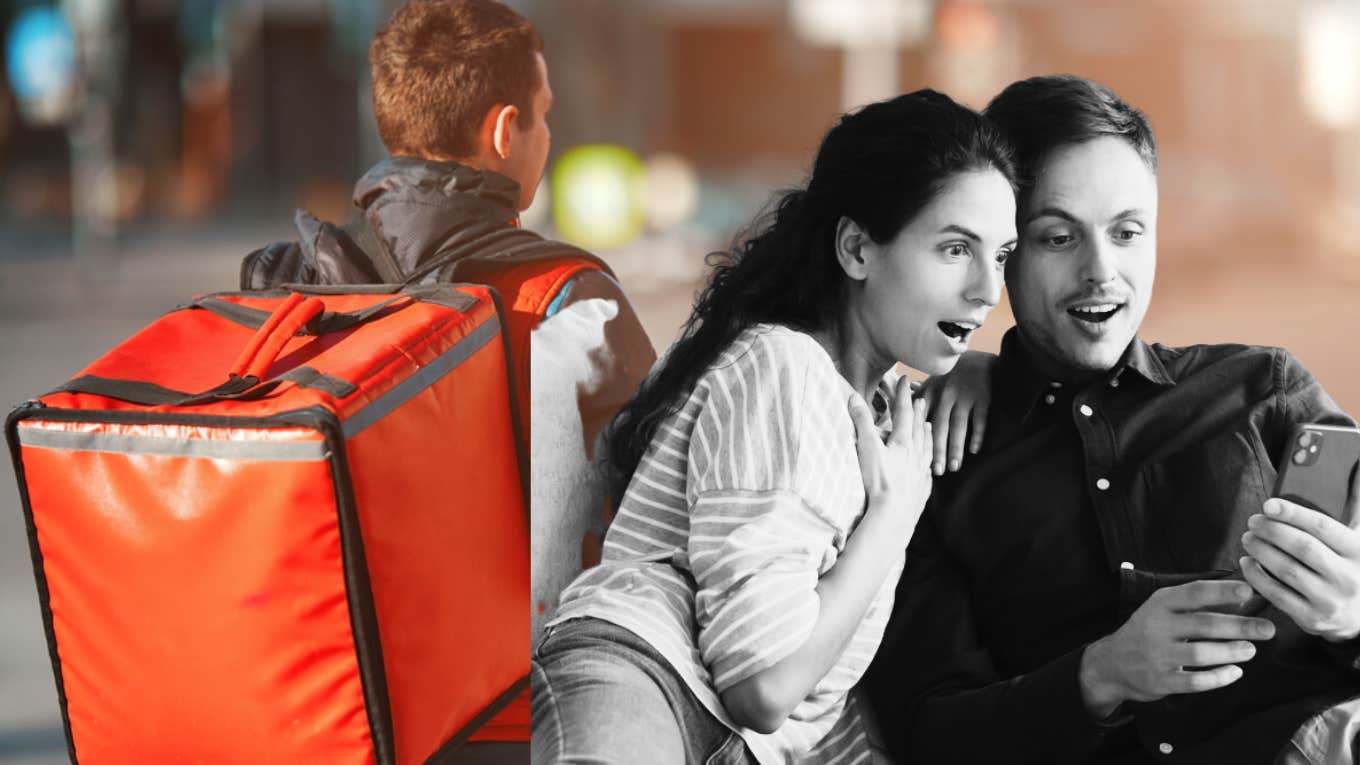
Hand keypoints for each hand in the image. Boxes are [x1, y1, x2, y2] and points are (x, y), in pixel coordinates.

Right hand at [848, 376, 931, 544]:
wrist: (894, 515)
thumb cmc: (880, 481)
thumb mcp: (867, 448)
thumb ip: (861, 422)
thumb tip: (854, 397)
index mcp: (902, 442)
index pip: (904, 412)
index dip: (903, 395)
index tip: (905, 379)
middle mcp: (915, 454)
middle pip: (918, 428)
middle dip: (918, 412)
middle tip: (922, 399)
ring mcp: (920, 472)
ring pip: (926, 448)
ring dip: (927, 434)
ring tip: (929, 426)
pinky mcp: (920, 489)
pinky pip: (927, 471)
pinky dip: (928, 462)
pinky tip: (928, 465)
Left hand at [917, 350, 995, 475]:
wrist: (978, 360)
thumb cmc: (950, 378)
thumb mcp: (932, 383)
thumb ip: (916, 399)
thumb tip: (895, 411)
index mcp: (930, 392)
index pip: (921, 419)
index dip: (917, 439)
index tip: (913, 458)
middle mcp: (946, 395)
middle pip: (939, 426)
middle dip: (937, 450)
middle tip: (936, 471)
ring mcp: (964, 396)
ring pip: (959, 426)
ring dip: (955, 447)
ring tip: (954, 467)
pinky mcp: (983, 398)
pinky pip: (980, 419)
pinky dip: (977, 435)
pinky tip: (973, 450)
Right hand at [1079, 580, 1276, 718]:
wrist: (1112, 663)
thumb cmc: (1148, 631)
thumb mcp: (1163, 610)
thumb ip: (1197, 603)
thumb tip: (1242, 595)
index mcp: (1160, 604)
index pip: (1194, 593)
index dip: (1222, 591)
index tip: (1248, 591)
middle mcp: (1157, 626)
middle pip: (1204, 624)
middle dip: (1240, 626)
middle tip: (1267, 629)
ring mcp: (1157, 655)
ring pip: (1200, 653)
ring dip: (1231, 652)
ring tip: (1251, 650)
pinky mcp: (1161, 681)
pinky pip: (1195, 682)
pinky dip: (1219, 678)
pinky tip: (1235, 672)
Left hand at [1240, 466, 1359, 641]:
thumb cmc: (1352, 567)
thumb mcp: (1359, 538)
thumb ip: (1356, 505)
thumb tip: (1356, 465)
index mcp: (1359, 552)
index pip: (1323, 527)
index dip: (1293, 513)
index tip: (1269, 504)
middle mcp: (1348, 577)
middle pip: (1302, 547)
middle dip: (1272, 531)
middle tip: (1252, 521)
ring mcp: (1330, 601)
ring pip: (1287, 570)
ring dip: (1261, 551)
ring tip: (1248, 537)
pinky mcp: (1312, 619)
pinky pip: (1277, 594)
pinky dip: (1258, 577)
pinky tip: (1248, 562)